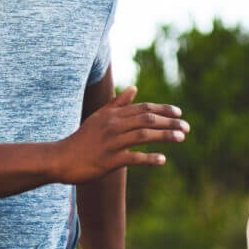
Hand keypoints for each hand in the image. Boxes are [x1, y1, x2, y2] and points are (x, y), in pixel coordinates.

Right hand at [52, 86, 188, 183]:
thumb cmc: (83, 138)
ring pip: (143, 135)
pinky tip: (162, 159)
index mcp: (113, 115)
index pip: (143, 108)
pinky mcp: (110, 160)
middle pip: (147, 119)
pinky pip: (134, 158)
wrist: (61, 158)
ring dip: (165, 136)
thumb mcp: (99, 117)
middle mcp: (114, 126)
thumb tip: (134, 88)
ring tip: (181, 138)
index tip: (179, 113)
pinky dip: (149, 158)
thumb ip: (118, 103)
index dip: (163, 109)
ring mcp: (112, 143)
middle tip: (187, 127)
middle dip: (170, 122)